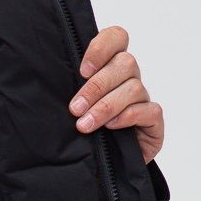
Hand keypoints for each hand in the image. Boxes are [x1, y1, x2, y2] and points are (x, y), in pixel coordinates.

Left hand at [68, 26, 163, 162]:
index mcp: (109, 65)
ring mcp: (143, 98)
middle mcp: (129, 78)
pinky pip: (148, 110)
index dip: (102, 47)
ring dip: (106, 106)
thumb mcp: (72, 104)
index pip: (117, 37)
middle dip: (96, 87)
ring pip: (133, 88)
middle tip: (75, 108)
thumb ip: (68, 88)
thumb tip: (47, 81)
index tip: (83, 70)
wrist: (104, 163)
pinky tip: (111, 127)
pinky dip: (127, 117)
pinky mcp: (153, 121)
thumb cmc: (84, 127)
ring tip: (85, 125)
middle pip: (125, 63)